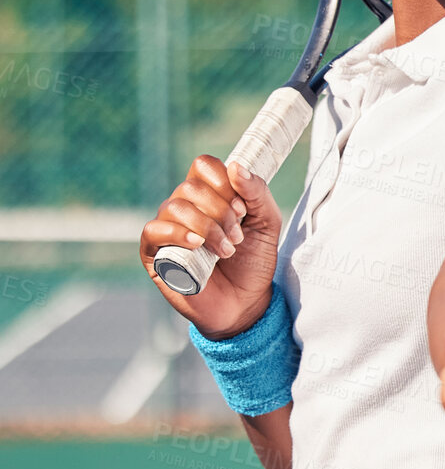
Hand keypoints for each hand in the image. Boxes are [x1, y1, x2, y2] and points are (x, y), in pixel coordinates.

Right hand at [139, 157, 282, 338]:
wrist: (244, 302)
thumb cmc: (253, 261)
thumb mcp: (267, 223)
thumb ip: (257, 193)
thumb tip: (235, 167)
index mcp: (210, 195)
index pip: (204, 166)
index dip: (224, 181)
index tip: (243, 208)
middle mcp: (185, 207)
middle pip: (191, 187)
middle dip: (221, 211)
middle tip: (237, 237)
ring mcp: (167, 229)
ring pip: (175, 207)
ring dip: (207, 227)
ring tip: (226, 251)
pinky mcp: (153, 253)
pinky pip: (154, 230)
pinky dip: (178, 233)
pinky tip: (197, 246)